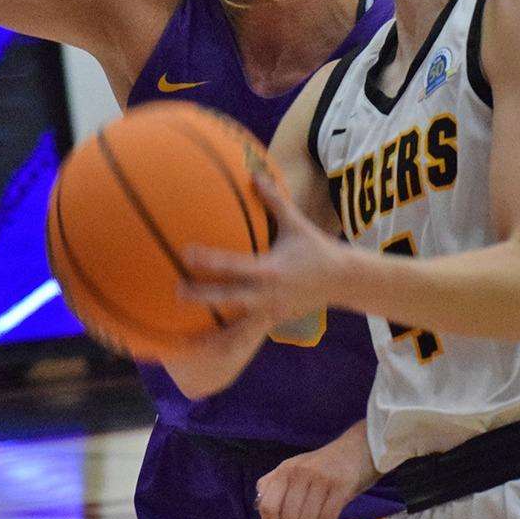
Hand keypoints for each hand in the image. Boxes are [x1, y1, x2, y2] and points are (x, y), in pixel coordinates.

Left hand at [181, 176, 347, 325]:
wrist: (342, 280)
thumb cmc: (316, 248)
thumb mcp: (296, 223)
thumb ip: (274, 199)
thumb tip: (255, 173)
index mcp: (270, 269)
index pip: (235, 264)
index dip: (210, 260)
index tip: (187, 254)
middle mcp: (268, 293)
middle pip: (230, 298)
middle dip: (203, 297)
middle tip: (177, 292)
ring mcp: (271, 311)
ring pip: (237, 324)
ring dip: (213, 329)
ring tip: (186, 335)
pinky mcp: (274, 322)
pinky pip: (247, 333)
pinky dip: (229, 341)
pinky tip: (209, 346)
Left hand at [253, 426, 379, 518]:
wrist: (360, 449)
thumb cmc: (326, 464)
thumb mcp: (296, 467)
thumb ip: (277, 484)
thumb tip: (260, 507)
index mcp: (284, 470)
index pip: (267, 506)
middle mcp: (299, 473)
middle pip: (287, 517)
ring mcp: (320, 480)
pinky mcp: (341, 487)